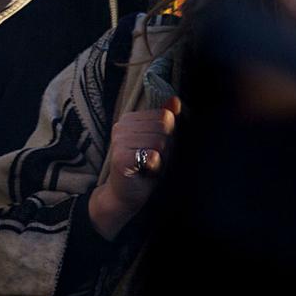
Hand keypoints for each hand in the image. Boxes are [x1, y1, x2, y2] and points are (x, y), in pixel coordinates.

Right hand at [89, 99, 177, 239]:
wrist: (125, 195)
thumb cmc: (145, 167)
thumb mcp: (159, 141)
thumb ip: (166, 120)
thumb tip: (176, 101)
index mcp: (130, 118)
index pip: (165, 116)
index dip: (168, 136)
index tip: (155, 149)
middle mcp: (121, 125)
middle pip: (163, 127)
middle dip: (165, 147)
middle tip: (153, 160)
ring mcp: (119, 140)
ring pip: (160, 141)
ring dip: (160, 158)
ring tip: (148, 166)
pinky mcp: (120, 157)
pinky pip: (152, 155)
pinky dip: (154, 166)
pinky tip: (145, 171)